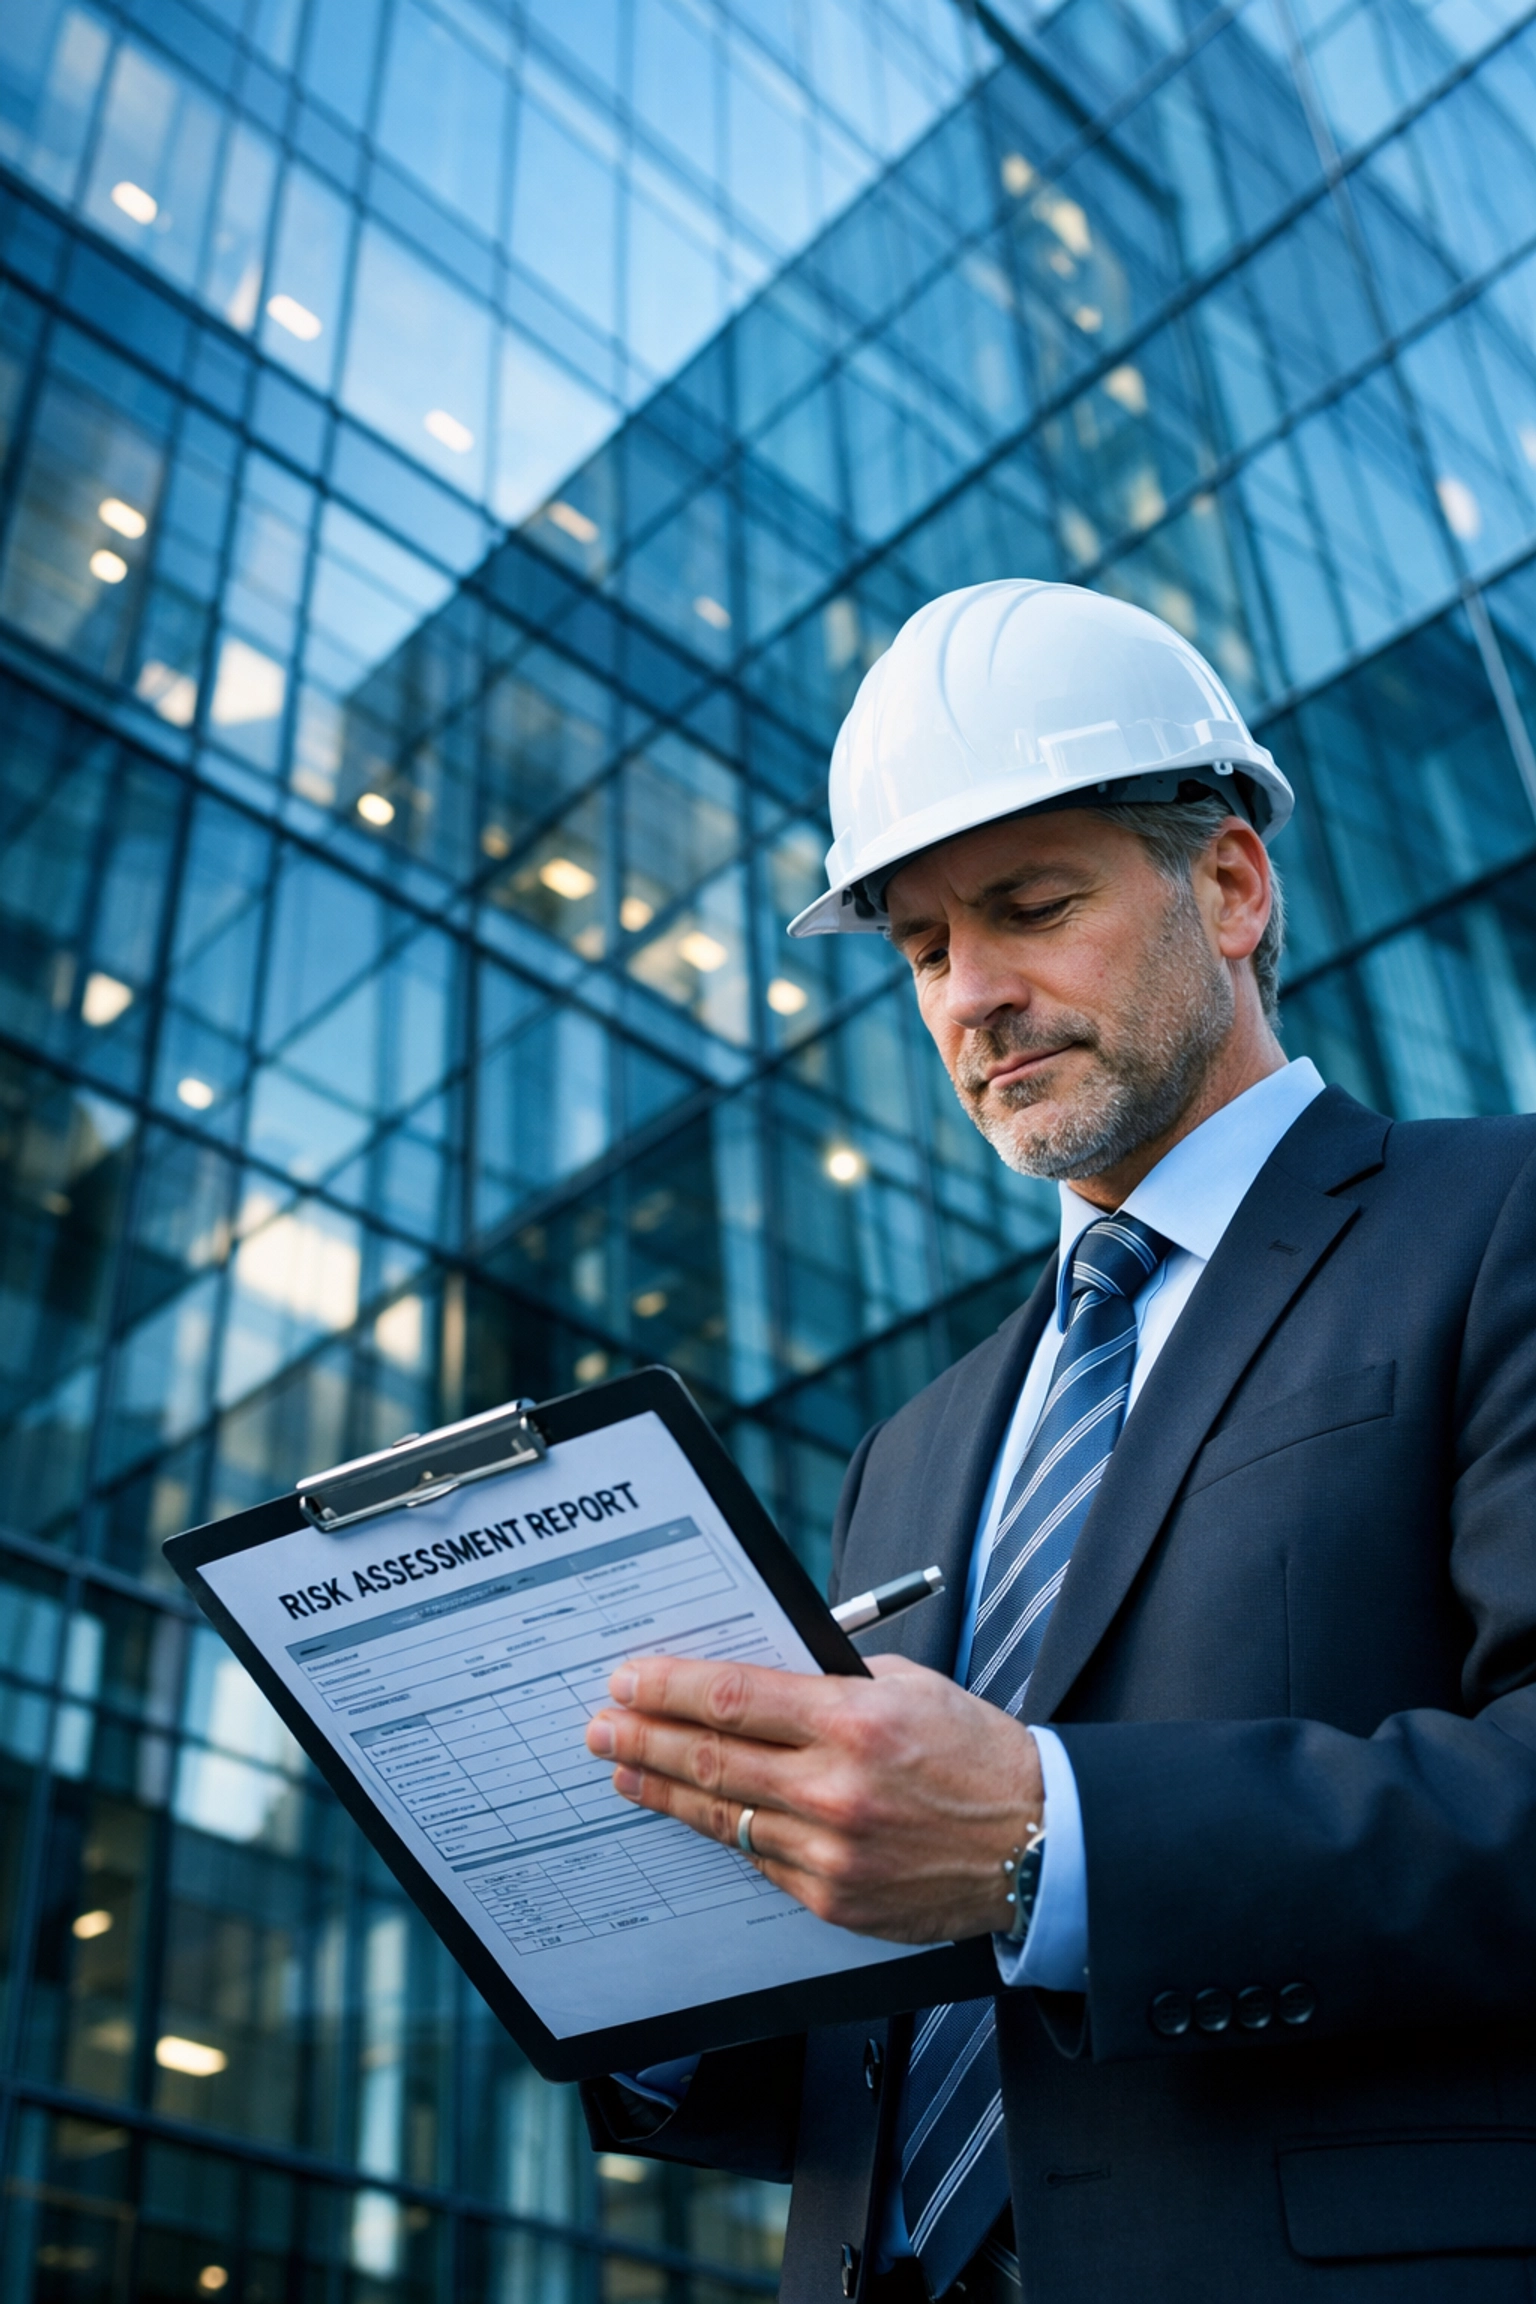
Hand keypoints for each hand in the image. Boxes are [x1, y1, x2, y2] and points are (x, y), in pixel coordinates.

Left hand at [584, 1653, 1043, 1942]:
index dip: (669, 1688)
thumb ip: (832, 1680)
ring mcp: (832, 1851)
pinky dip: (726, 1831)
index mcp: (856, 1720)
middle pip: (711, 1758)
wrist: (1037, 1844)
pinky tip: (694, 1813)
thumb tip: (754, 1678)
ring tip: (624, 1771)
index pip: (733, 1697)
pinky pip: (761, 1859)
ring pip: (724, 1815)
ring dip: (664, 1790)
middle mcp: (837, 1788)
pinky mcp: (833, 1900)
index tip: (628, 1678)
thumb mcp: (909, 1686)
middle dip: (643, 1739)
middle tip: (600, 1727)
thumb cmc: (975, 1753)